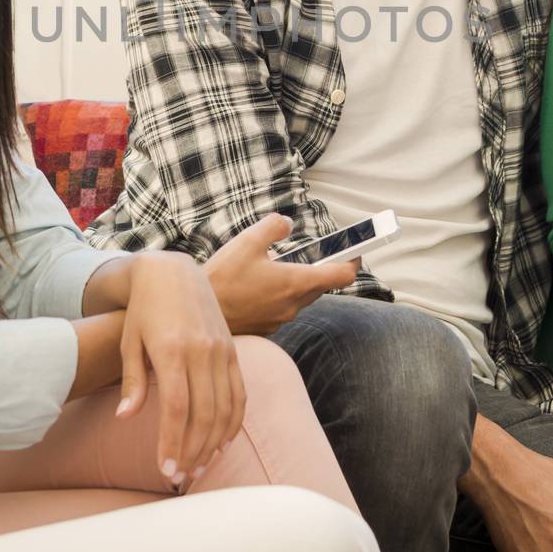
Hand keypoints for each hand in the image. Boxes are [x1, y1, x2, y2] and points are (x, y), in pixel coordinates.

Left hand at [116, 252, 244, 485]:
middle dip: (193, 451)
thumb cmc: (144, 309)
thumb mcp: (129, 341)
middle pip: (204, 414)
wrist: (173, 272)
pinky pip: (239, 393)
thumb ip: (132, 381)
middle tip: (181, 477)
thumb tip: (125, 417)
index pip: (177, 408)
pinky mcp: (232, 350)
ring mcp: (221, 350)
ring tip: (200, 467)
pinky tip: (222, 443)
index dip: (173, 443)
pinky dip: (234, 422)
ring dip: (214, 443)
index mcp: (172, 349)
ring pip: (225, 408)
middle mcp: (201, 351)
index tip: (166, 470)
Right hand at [204, 214, 358, 335]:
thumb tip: (286, 224)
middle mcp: (293, 304)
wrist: (198, 314)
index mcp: (295, 282)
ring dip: (296, 282)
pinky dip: (279, 295)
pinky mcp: (266, 327)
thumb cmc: (222, 278)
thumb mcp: (247, 241)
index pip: (341, 275)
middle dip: (319, 269)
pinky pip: (282, 308)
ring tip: (274, 267)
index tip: (354, 251)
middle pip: (320, 286)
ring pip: (300, 297)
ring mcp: (280, 319)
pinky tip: (258, 285)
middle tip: (311, 254)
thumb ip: (273, 227)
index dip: (352, 262)